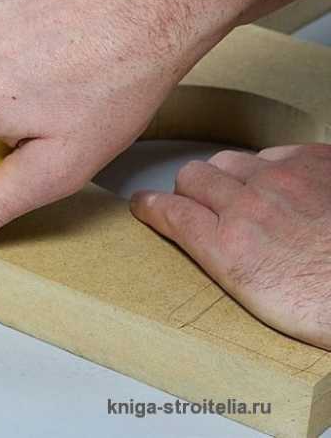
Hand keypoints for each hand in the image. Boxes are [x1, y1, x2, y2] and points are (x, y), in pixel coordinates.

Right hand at [130, 144, 330, 349]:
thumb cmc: (327, 303)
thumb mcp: (257, 298)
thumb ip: (218, 258)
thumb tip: (200, 236)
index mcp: (229, 248)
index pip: (168, 211)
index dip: (149, 206)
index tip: (143, 204)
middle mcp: (248, 206)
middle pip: (192, 176)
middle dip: (191, 191)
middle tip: (205, 208)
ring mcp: (282, 179)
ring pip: (227, 161)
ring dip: (227, 178)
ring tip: (246, 198)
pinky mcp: (315, 161)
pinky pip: (271, 152)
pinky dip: (269, 168)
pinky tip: (284, 189)